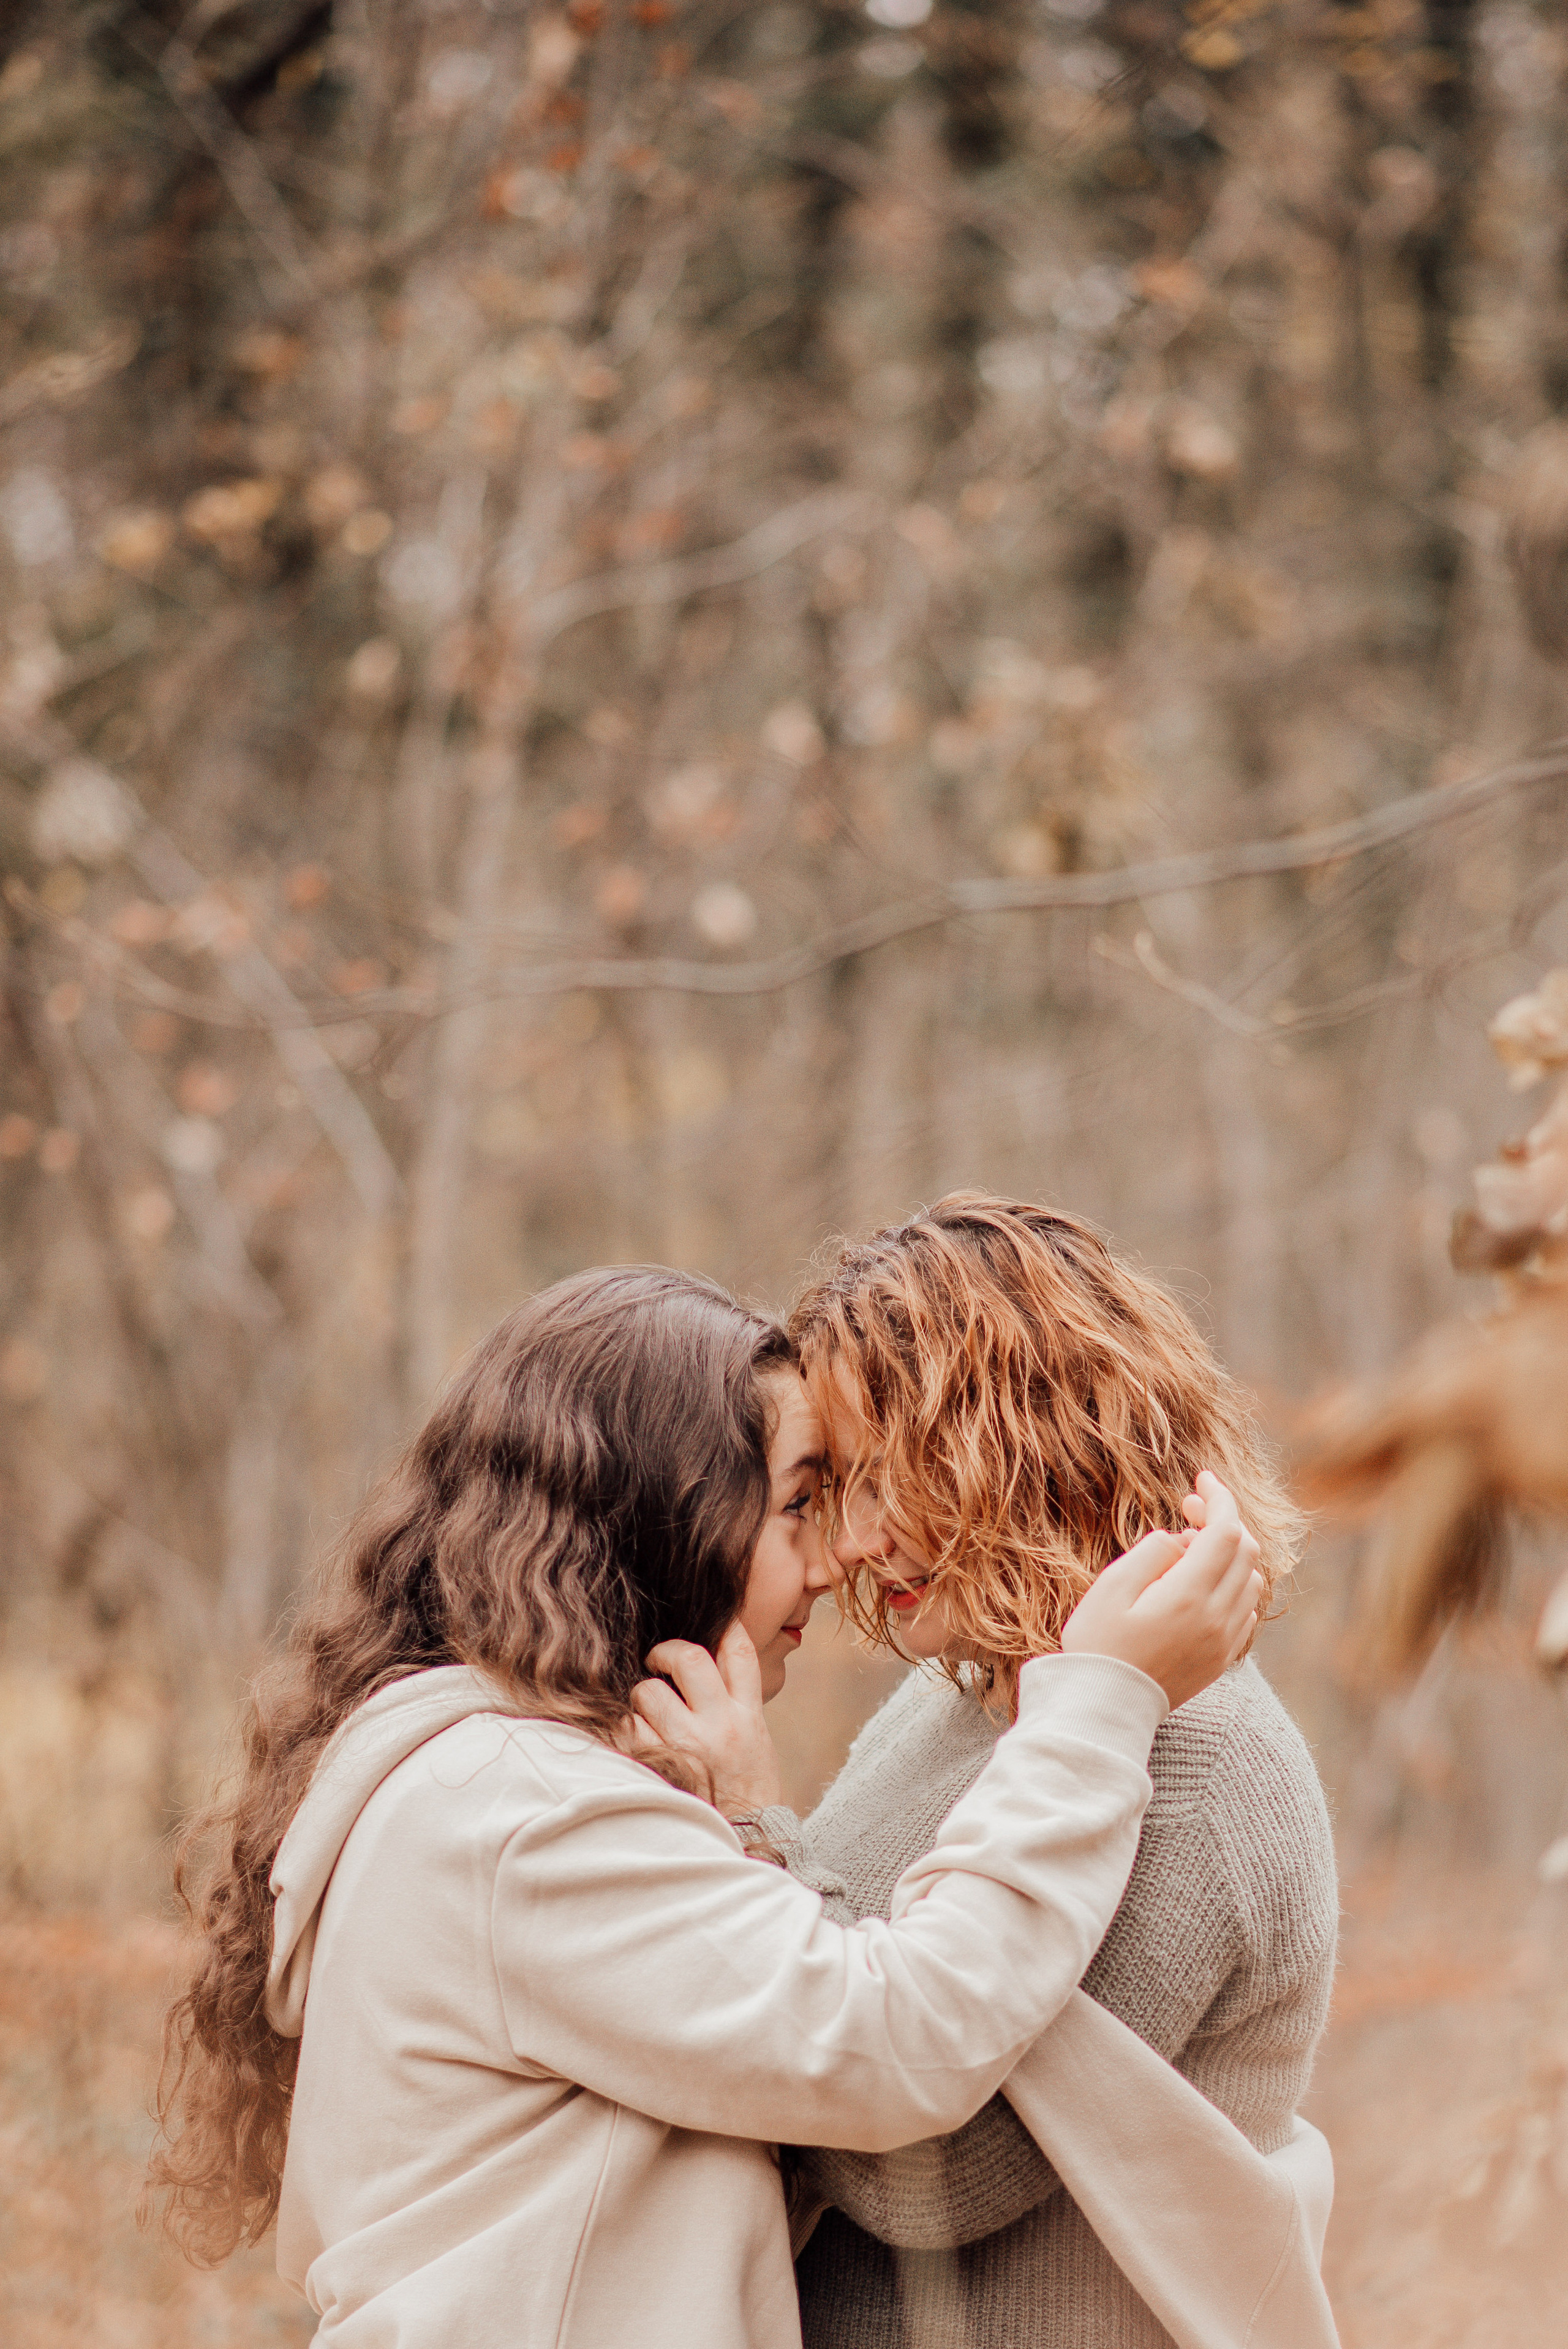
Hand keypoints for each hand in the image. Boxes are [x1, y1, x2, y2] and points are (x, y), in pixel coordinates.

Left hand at [630, 1618, 783, 1817]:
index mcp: (748, 1715)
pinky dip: (628, 1728)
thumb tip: (696, 1660)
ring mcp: (688, 1746)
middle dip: (666, 1652)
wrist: (746, 1838)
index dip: (726, 1624)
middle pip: (689, 1658)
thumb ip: (732, 1698)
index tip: (716, 1620)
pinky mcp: (659, 1767)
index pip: (740, 1652)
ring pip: (648, 1692)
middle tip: (658, 1661)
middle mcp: (721, 1726)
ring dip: (643, 1696)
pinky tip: (639, 1737)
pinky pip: (629, 1729)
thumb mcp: (754, 1736)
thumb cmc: (745, 1785)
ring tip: (650, 1711)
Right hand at [1060, 1472, 1262, 1710]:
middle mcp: (1217, 1619)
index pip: (1225, 1531)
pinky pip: (1245, 1609)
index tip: (1202, 1477)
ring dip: (1229, 1552)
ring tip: (1189, 1547)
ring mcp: (1223, 1642)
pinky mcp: (1221, 1659)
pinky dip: (1232, 1583)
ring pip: (1251, 1579)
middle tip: (1187, 1507)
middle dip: (1222, 1519)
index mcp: (1190, 1597)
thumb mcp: (1110, 1588)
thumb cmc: (1097, 1644)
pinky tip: (1199, 1583)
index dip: (1219, 1497)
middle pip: (1245, 1551)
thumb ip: (1152, 1552)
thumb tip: (1181, 1538)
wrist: (1103, 1708)